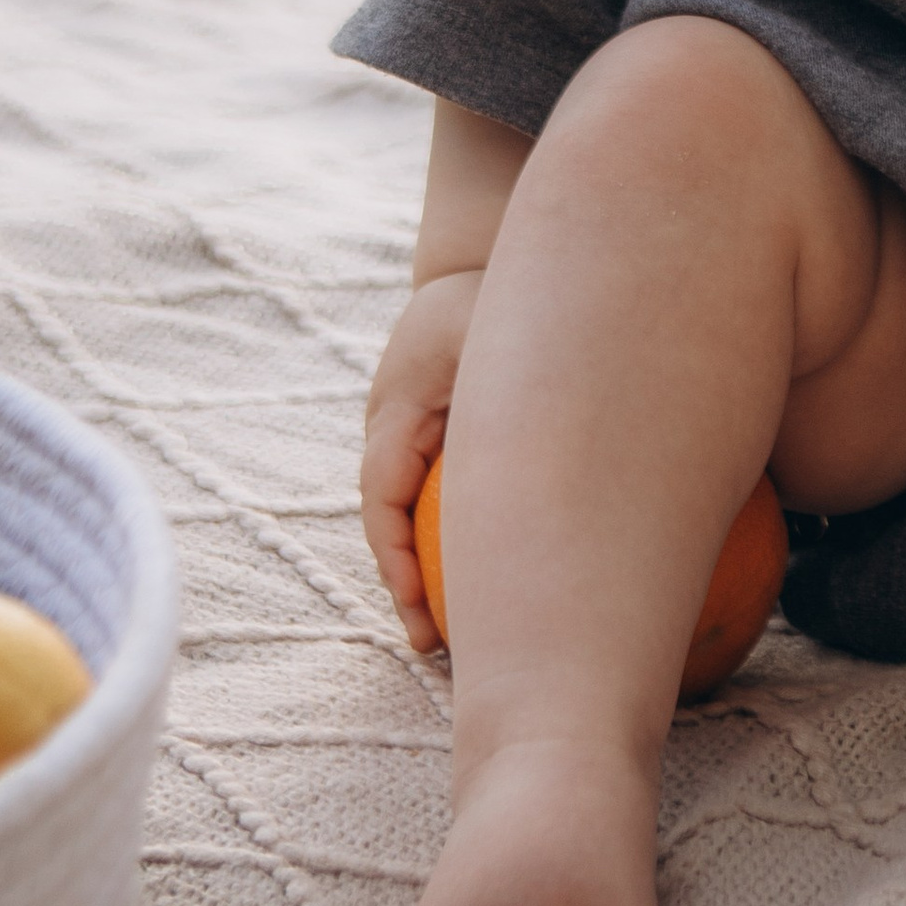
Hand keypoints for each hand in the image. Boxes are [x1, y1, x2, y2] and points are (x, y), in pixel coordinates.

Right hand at [362, 269, 482, 650]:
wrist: (477, 261)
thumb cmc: (490, 293)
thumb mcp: (488, 326)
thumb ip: (496, 377)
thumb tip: (521, 445)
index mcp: (396, 408)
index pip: (384, 498)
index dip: (398, 558)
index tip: (421, 608)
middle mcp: (393, 429)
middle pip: (391, 522)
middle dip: (408, 586)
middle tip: (435, 644)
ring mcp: (409, 437)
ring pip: (410, 517)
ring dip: (427, 571)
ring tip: (456, 635)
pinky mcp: (433, 442)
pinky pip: (435, 501)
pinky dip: (449, 541)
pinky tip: (486, 582)